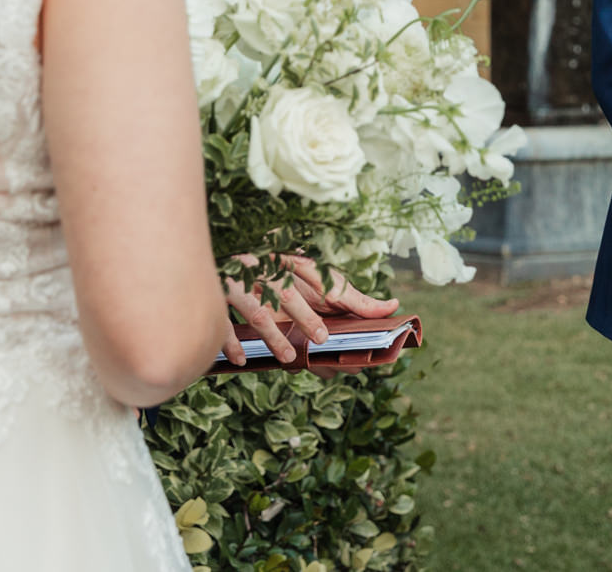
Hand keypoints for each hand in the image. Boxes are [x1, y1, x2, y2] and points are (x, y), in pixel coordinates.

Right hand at [220, 253, 400, 368]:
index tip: (342, 322)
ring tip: (289, 359)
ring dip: (273, 336)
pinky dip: (231, 341)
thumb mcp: (316, 278)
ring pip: (256, 311)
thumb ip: (352, 296)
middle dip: (304, 316)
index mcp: (293, 264)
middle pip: (287, 292)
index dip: (333, 295)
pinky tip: (242, 360)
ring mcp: (241, 284)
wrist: (229, 252)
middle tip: (322, 340)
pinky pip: (222, 322)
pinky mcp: (217, 297)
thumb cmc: (284, 272)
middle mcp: (268, 271)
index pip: (316, 275)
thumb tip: (394, 306)